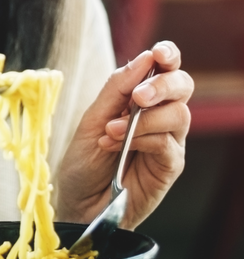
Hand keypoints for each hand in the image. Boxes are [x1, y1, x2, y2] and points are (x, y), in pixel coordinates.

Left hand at [57, 41, 193, 229]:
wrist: (77, 204)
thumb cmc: (83, 165)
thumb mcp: (91, 121)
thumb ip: (116, 91)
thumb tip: (144, 58)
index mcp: (139, 101)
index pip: (164, 70)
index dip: (168, 56)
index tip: (160, 54)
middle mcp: (159, 118)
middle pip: (182, 86)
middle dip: (162, 84)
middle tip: (138, 96)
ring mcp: (167, 142)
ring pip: (178, 114)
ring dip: (144, 119)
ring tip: (111, 132)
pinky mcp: (169, 166)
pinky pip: (168, 143)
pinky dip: (143, 139)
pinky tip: (118, 146)